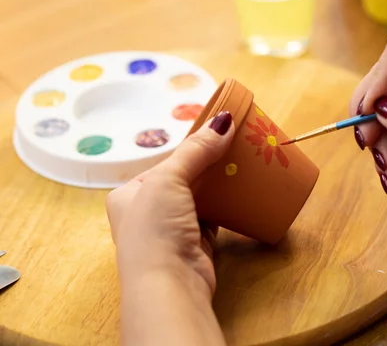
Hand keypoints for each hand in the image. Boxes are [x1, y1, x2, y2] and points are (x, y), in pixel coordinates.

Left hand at [106, 111, 234, 296]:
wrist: (169, 284)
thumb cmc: (155, 228)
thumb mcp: (169, 179)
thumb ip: (196, 150)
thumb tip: (224, 120)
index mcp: (128, 195)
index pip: (164, 164)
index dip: (190, 150)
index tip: (217, 136)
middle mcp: (147, 213)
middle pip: (183, 180)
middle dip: (208, 166)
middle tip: (234, 148)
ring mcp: (172, 230)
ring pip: (200, 199)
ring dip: (219, 186)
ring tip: (242, 165)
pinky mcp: (195, 245)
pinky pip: (213, 217)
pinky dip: (226, 206)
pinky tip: (241, 193)